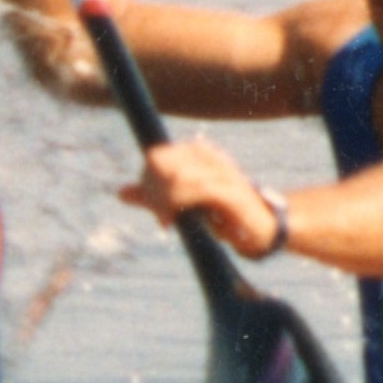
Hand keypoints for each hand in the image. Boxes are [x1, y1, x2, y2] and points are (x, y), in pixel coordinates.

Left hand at [123, 135, 283, 257]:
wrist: (261, 229)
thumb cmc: (223, 215)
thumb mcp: (183, 204)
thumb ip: (154, 197)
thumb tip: (121, 192)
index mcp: (197, 153)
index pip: (155, 158)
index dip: (146, 183)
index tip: (153, 207)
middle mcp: (209, 156)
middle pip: (160, 164)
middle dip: (152, 193)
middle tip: (161, 217)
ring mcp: (221, 171)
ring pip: (174, 176)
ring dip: (163, 202)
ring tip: (167, 220)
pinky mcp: (230, 190)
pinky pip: (195, 190)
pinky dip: (178, 205)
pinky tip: (175, 220)